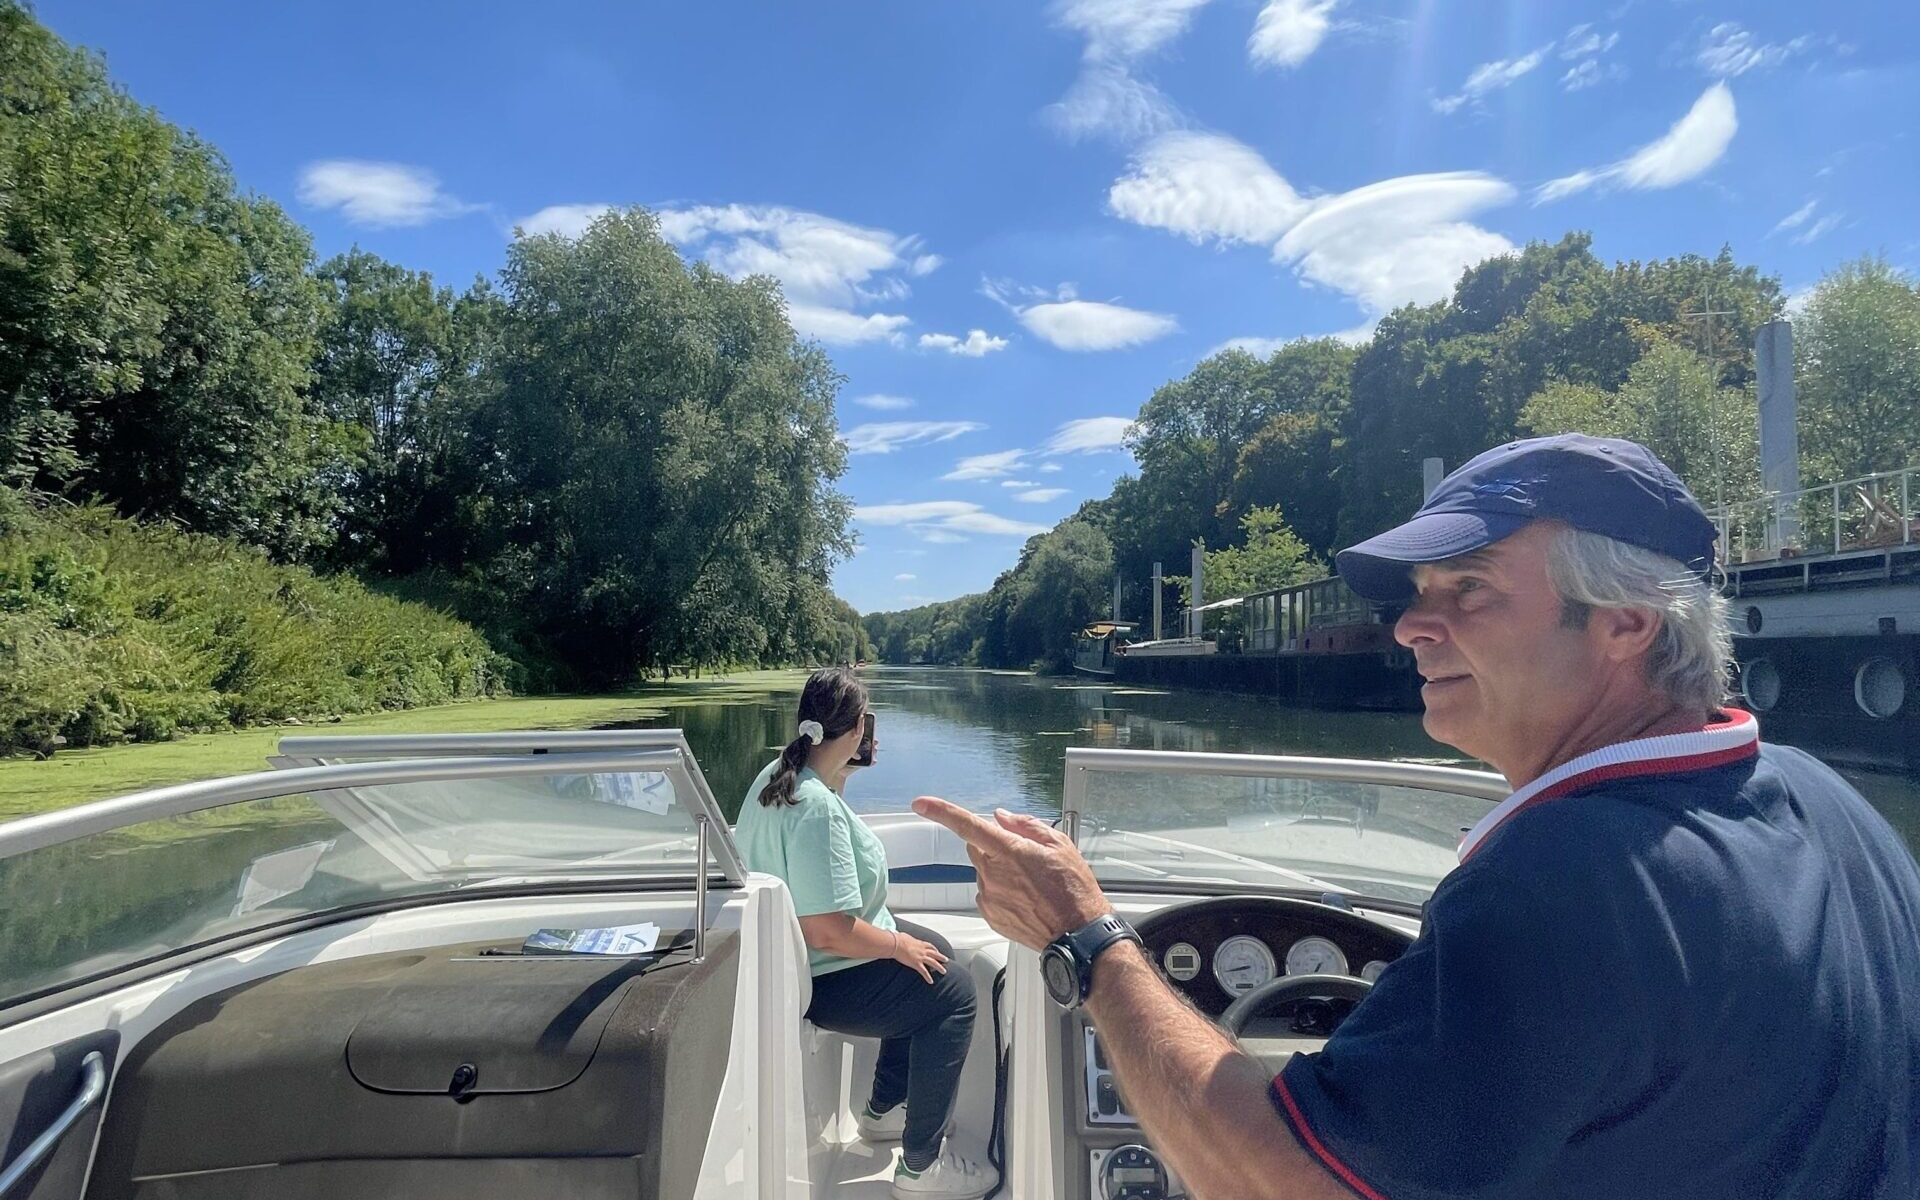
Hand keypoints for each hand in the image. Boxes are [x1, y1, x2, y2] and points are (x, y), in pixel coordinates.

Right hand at [891, 931, 949, 983]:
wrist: (896, 944)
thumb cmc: (898, 939)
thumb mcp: (904, 936)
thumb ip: (906, 938)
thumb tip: (901, 936)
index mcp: (920, 943)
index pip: (930, 946)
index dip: (934, 949)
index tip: (937, 951)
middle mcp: (922, 950)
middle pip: (935, 954)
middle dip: (941, 957)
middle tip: (946, 960)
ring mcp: (921, 957)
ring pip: (933, 963)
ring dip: (939, 967)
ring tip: (944, 971)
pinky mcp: (916, 964)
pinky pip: (924, 972)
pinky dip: (928, 977)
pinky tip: (931, 982)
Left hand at [911, 797, 1109, 950]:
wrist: (1078, 933)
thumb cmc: (1073, 888)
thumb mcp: (1059, 844)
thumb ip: (1025, 825)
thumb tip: (1001, 817)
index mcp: (1008, 850)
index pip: (967, 825)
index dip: (941, 811)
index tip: (921, 804)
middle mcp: (993, 873)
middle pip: (977, 847)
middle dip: (993, 847)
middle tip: (1023, 858)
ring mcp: (989, 897)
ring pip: (984, 873)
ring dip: (1000, 872)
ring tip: (1031, 886)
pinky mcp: (990, 915)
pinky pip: (988, 895)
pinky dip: (1002, 893)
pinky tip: (1026, 901)